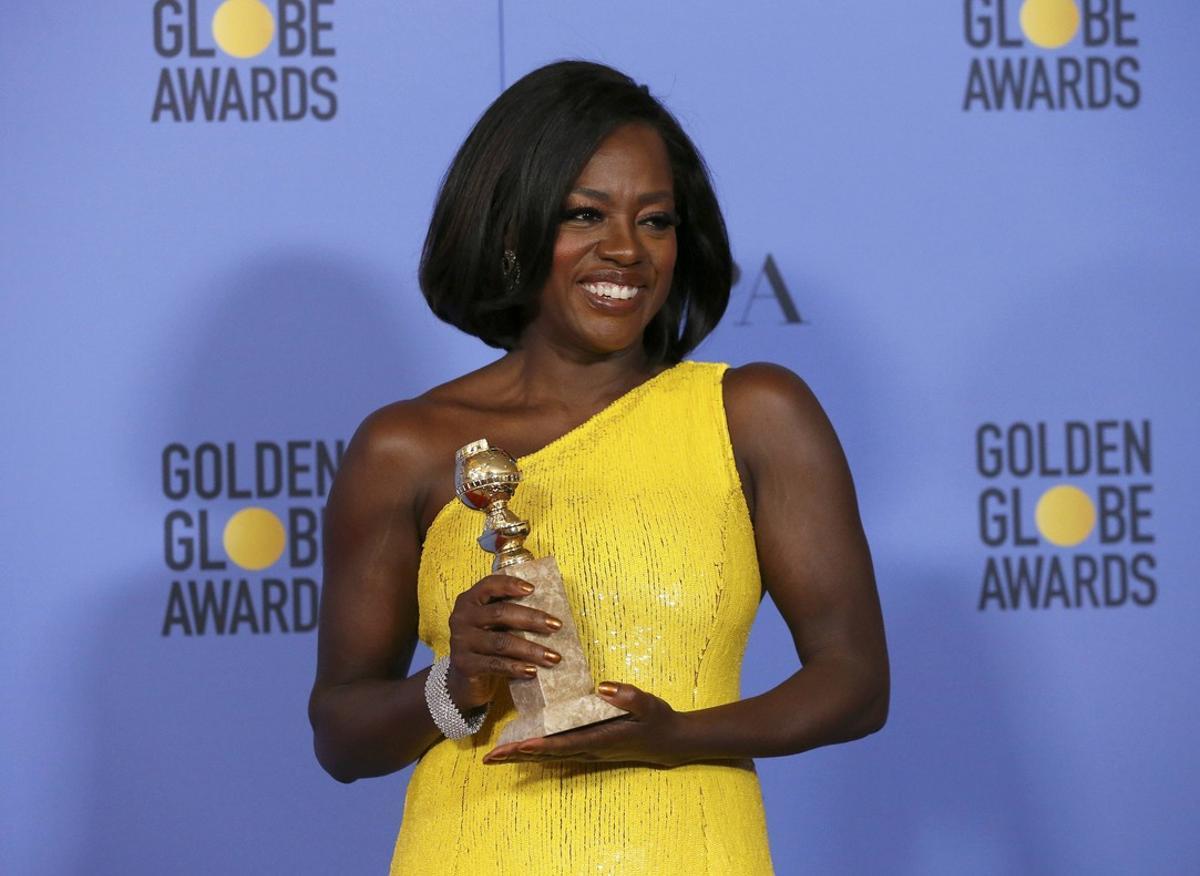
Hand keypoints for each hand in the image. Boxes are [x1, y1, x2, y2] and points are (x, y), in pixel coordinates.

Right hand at [445, 574, 564, 710]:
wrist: (465, 681)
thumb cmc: (487, 646)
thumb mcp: (493, 626)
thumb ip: (510, 615)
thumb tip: (549, 615)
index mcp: (469, 601)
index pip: (489, 585)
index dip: (510, 584)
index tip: (533, 588)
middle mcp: (461, 617)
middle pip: (500, 613)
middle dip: (532, 618)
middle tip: (556, 626)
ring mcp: (461, 641)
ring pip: (501, 642)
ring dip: (530, 649)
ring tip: (552, 656)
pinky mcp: (464, 664)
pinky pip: (494, 664)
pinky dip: (516, 667)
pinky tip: (532, 670)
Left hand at [482, 682, 687, 766]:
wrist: (669, 742)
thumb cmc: (657, 720)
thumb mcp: (649, 705)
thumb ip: (628, 696)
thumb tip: (602, 688)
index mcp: (599, 738)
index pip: (563, 743)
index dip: (539, 746)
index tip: (516, 746)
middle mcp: (588, 748)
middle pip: (547, 755)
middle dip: (518, 756)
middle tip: (490, 758)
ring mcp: (586, 750)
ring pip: (547, 755)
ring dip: (521, 756)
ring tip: (494, 757)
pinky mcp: (587, 746)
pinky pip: (555, 751)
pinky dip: (535, 751)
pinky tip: (520, 748)